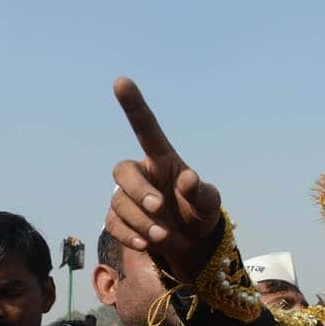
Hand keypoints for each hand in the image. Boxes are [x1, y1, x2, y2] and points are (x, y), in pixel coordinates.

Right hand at [106, 78, 222, 279]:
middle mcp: (142, 175)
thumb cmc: (201, 212)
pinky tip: (147, 243)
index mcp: (162, 160)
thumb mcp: (210, 202)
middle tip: (159, 207)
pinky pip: (114, 224)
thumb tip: (188, 179)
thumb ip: (201, 191)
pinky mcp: (120, 221)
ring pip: (119, 202)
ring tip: (162, 235)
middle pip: (123, 172)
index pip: (146, 129)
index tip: (121, 81)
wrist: (193, 243)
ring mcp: (127, 198)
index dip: (133, 106)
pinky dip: (129, 235)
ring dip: (140, 220)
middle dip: (138, 190)